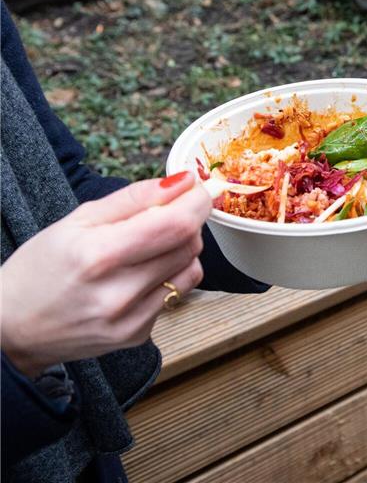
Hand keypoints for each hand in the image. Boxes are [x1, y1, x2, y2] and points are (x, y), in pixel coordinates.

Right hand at [0, 172, 209, 376]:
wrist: (12, 329)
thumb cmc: (41, 268)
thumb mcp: (78, 220)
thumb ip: (135, 198)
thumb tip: (183, 181)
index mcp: (98, 255)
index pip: (176, 224)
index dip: (197, 202)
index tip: (197, 188)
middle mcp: (118, 293)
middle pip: (189, 244)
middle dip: (187, 221)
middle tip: (165, 214)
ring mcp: (130, 320)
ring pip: (191, 269)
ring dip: (181, 249)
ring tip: (148, 247)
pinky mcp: (138, 335)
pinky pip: (176, 294)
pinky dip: (168, 277)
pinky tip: (138, 276)